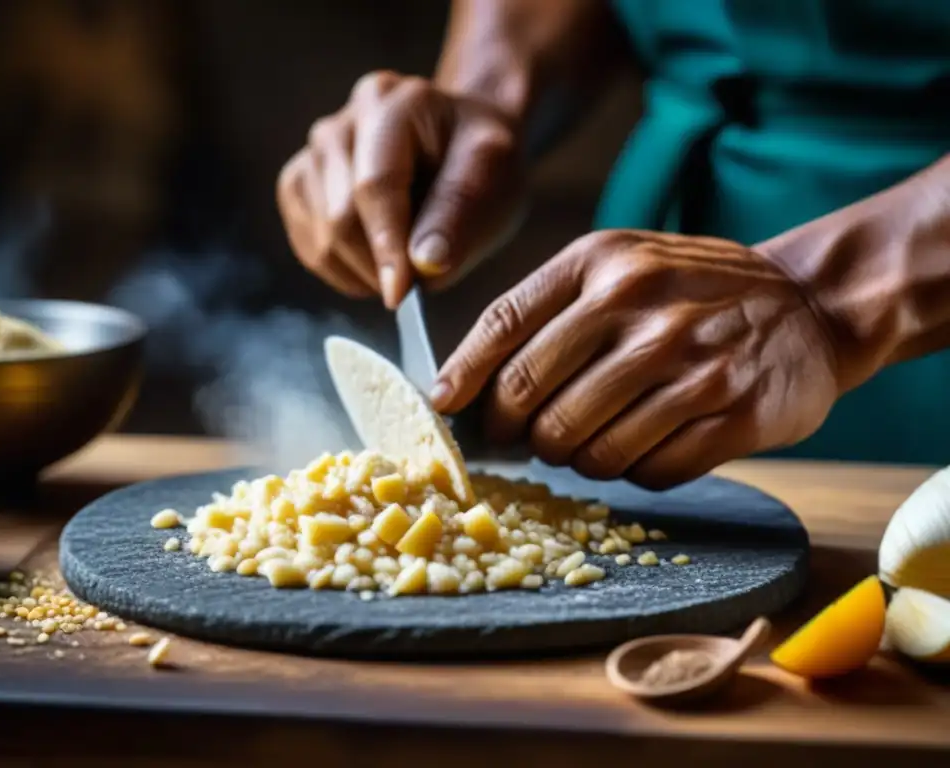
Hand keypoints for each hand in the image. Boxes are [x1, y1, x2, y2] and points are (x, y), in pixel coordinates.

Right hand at [276, 70, 525, 308]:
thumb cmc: (481, 158)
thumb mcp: (494, 174)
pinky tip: (378, 263)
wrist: (461, 147)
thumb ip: (459, 213)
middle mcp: (340, 124)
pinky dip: (344, 271)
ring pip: (321, 238)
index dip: (386, 245)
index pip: (375, 184)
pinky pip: (309, 246)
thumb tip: (425, 264)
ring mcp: (313, 155)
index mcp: (391, 104)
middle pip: (340, 217)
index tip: (401, 294)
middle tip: (419, 283)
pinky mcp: (299, 186)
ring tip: (406, 265)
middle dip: (379, 265)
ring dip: (364, 272)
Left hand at [431, 230, 840, 488]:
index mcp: (603, 264)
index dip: (462, 375)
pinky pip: (647, 473)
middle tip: (528, 436)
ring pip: (586, 449)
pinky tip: (646, 445)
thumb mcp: (620, 265)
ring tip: (593, 440)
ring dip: (576, 458)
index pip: (504, 325)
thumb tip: (469, 385)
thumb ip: (548, 310)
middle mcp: (642, 309)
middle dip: (516, 433)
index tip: (443, 407)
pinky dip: (633, 471)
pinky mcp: (732, 415)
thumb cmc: (693, 289)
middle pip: (533, 401)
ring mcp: (691, 363)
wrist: (807, 304)